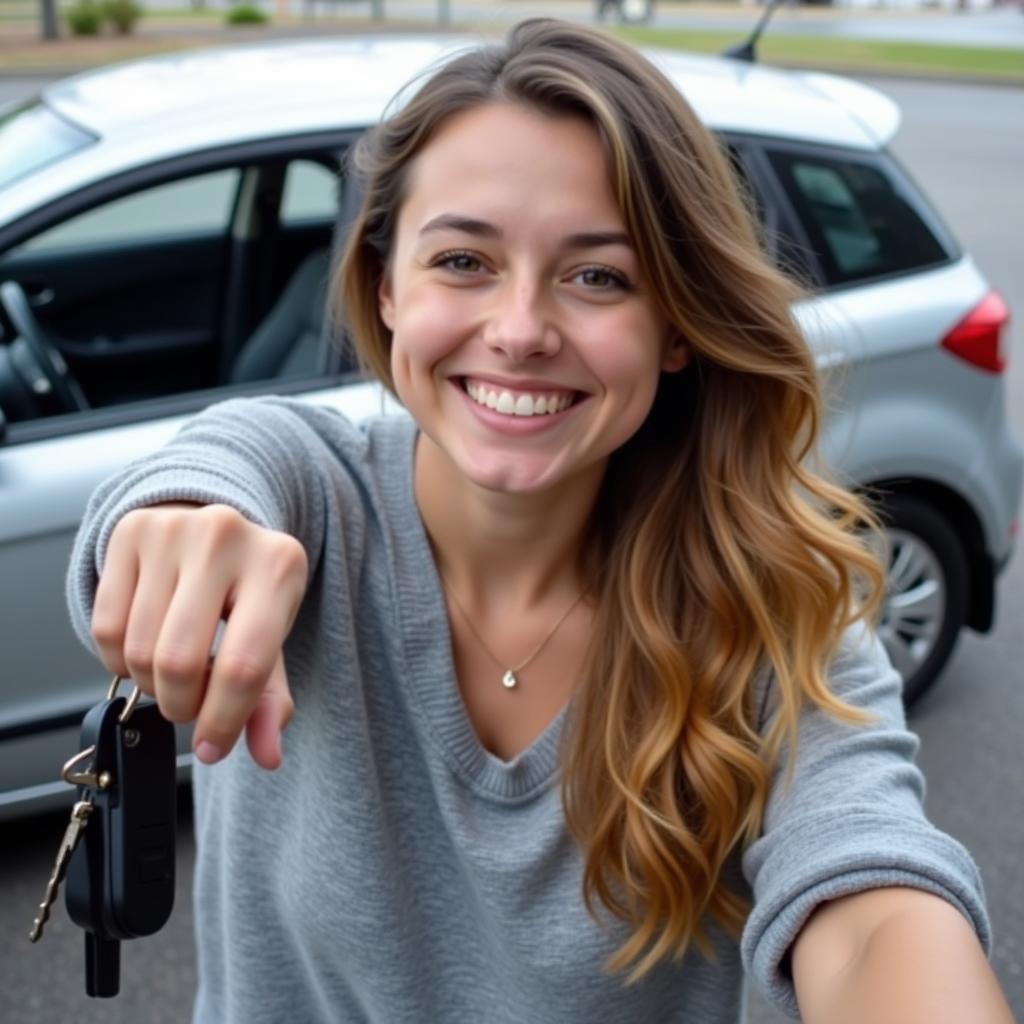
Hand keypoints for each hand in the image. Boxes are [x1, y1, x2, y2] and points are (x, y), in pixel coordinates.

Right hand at [90, 503, 308, 769]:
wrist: (218, 531)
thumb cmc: (249, 592)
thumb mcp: (274, 637)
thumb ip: (271, 699)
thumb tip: (268, 754)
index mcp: (279, 566)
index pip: (244, 665)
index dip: (222, 720)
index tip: (213, 746)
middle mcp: (227, 538)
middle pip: (180, 661)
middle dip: (181, 705)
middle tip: (191, 703)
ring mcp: (174, 530)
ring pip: (139, 648)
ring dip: (151, 686)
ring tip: (173, 675)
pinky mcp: (130, 533)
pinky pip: (106, 627)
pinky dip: (119, 661)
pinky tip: (143, 651)